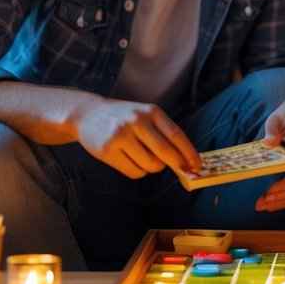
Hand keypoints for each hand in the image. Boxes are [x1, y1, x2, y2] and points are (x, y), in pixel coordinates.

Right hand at [74, 99, 202, 179]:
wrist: (86, 113)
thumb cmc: (122, 117)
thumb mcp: (143, 114)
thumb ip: (162, 133)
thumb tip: (183, 160)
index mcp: (150, 111)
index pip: (176, 135)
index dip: (189, 152)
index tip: (198, 165)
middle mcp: (137, 121)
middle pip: (165, 153)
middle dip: (176, 164)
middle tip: (182, 170)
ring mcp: (121, 136)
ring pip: (150, 165)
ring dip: (152, 168)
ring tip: (143, 157)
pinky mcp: (108, 151)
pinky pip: (134, 172)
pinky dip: (138, 172)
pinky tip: (129, 160)